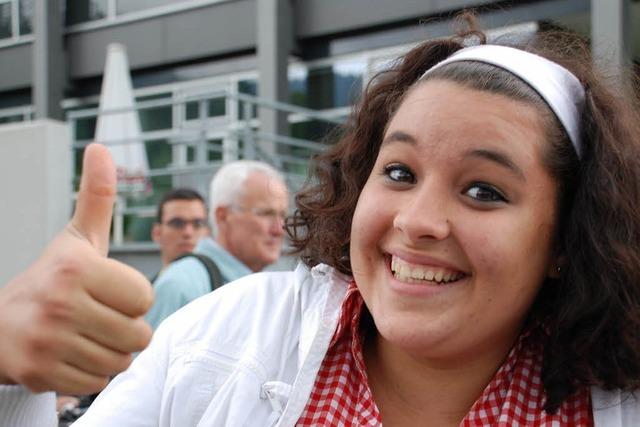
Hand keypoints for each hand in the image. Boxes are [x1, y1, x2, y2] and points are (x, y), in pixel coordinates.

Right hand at [0, 144, 152, 393]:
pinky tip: (71, 354)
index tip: (106, 292)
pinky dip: (91, 373)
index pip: (145, 298)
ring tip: (85, 335)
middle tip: (97, 317)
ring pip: (121, 361)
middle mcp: (60, 302)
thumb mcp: (76, 238)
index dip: (132, 298)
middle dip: (125, 328)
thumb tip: (100, 148)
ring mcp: (47, 340)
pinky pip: (98, 382)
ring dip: (111, 352)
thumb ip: (96, 197)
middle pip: (138, 334)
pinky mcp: (40, 373)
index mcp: (76, 267)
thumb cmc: (51, 279)